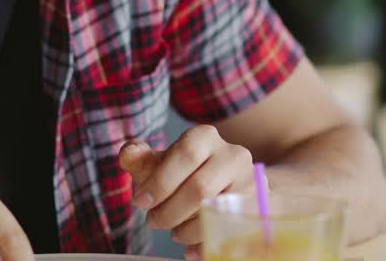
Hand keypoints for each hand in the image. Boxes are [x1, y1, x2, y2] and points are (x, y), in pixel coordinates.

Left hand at [118, 125, 255, 258]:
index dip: (160, 181)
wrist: (230, 183)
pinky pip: (230, 232)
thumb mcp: (162, 163)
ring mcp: (250, 183)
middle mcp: (234, 155)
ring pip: (216, 213)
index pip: (185, 154)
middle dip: (169, 211)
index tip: (140, 203)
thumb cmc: (186, 172)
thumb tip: (128, 155)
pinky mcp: (258, 210)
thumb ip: (141, 159)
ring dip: (186, 230)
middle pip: (200, 188)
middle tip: (154, 221)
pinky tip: (190, 249)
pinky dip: (204, 244)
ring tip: (173, 232)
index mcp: (206, 136)